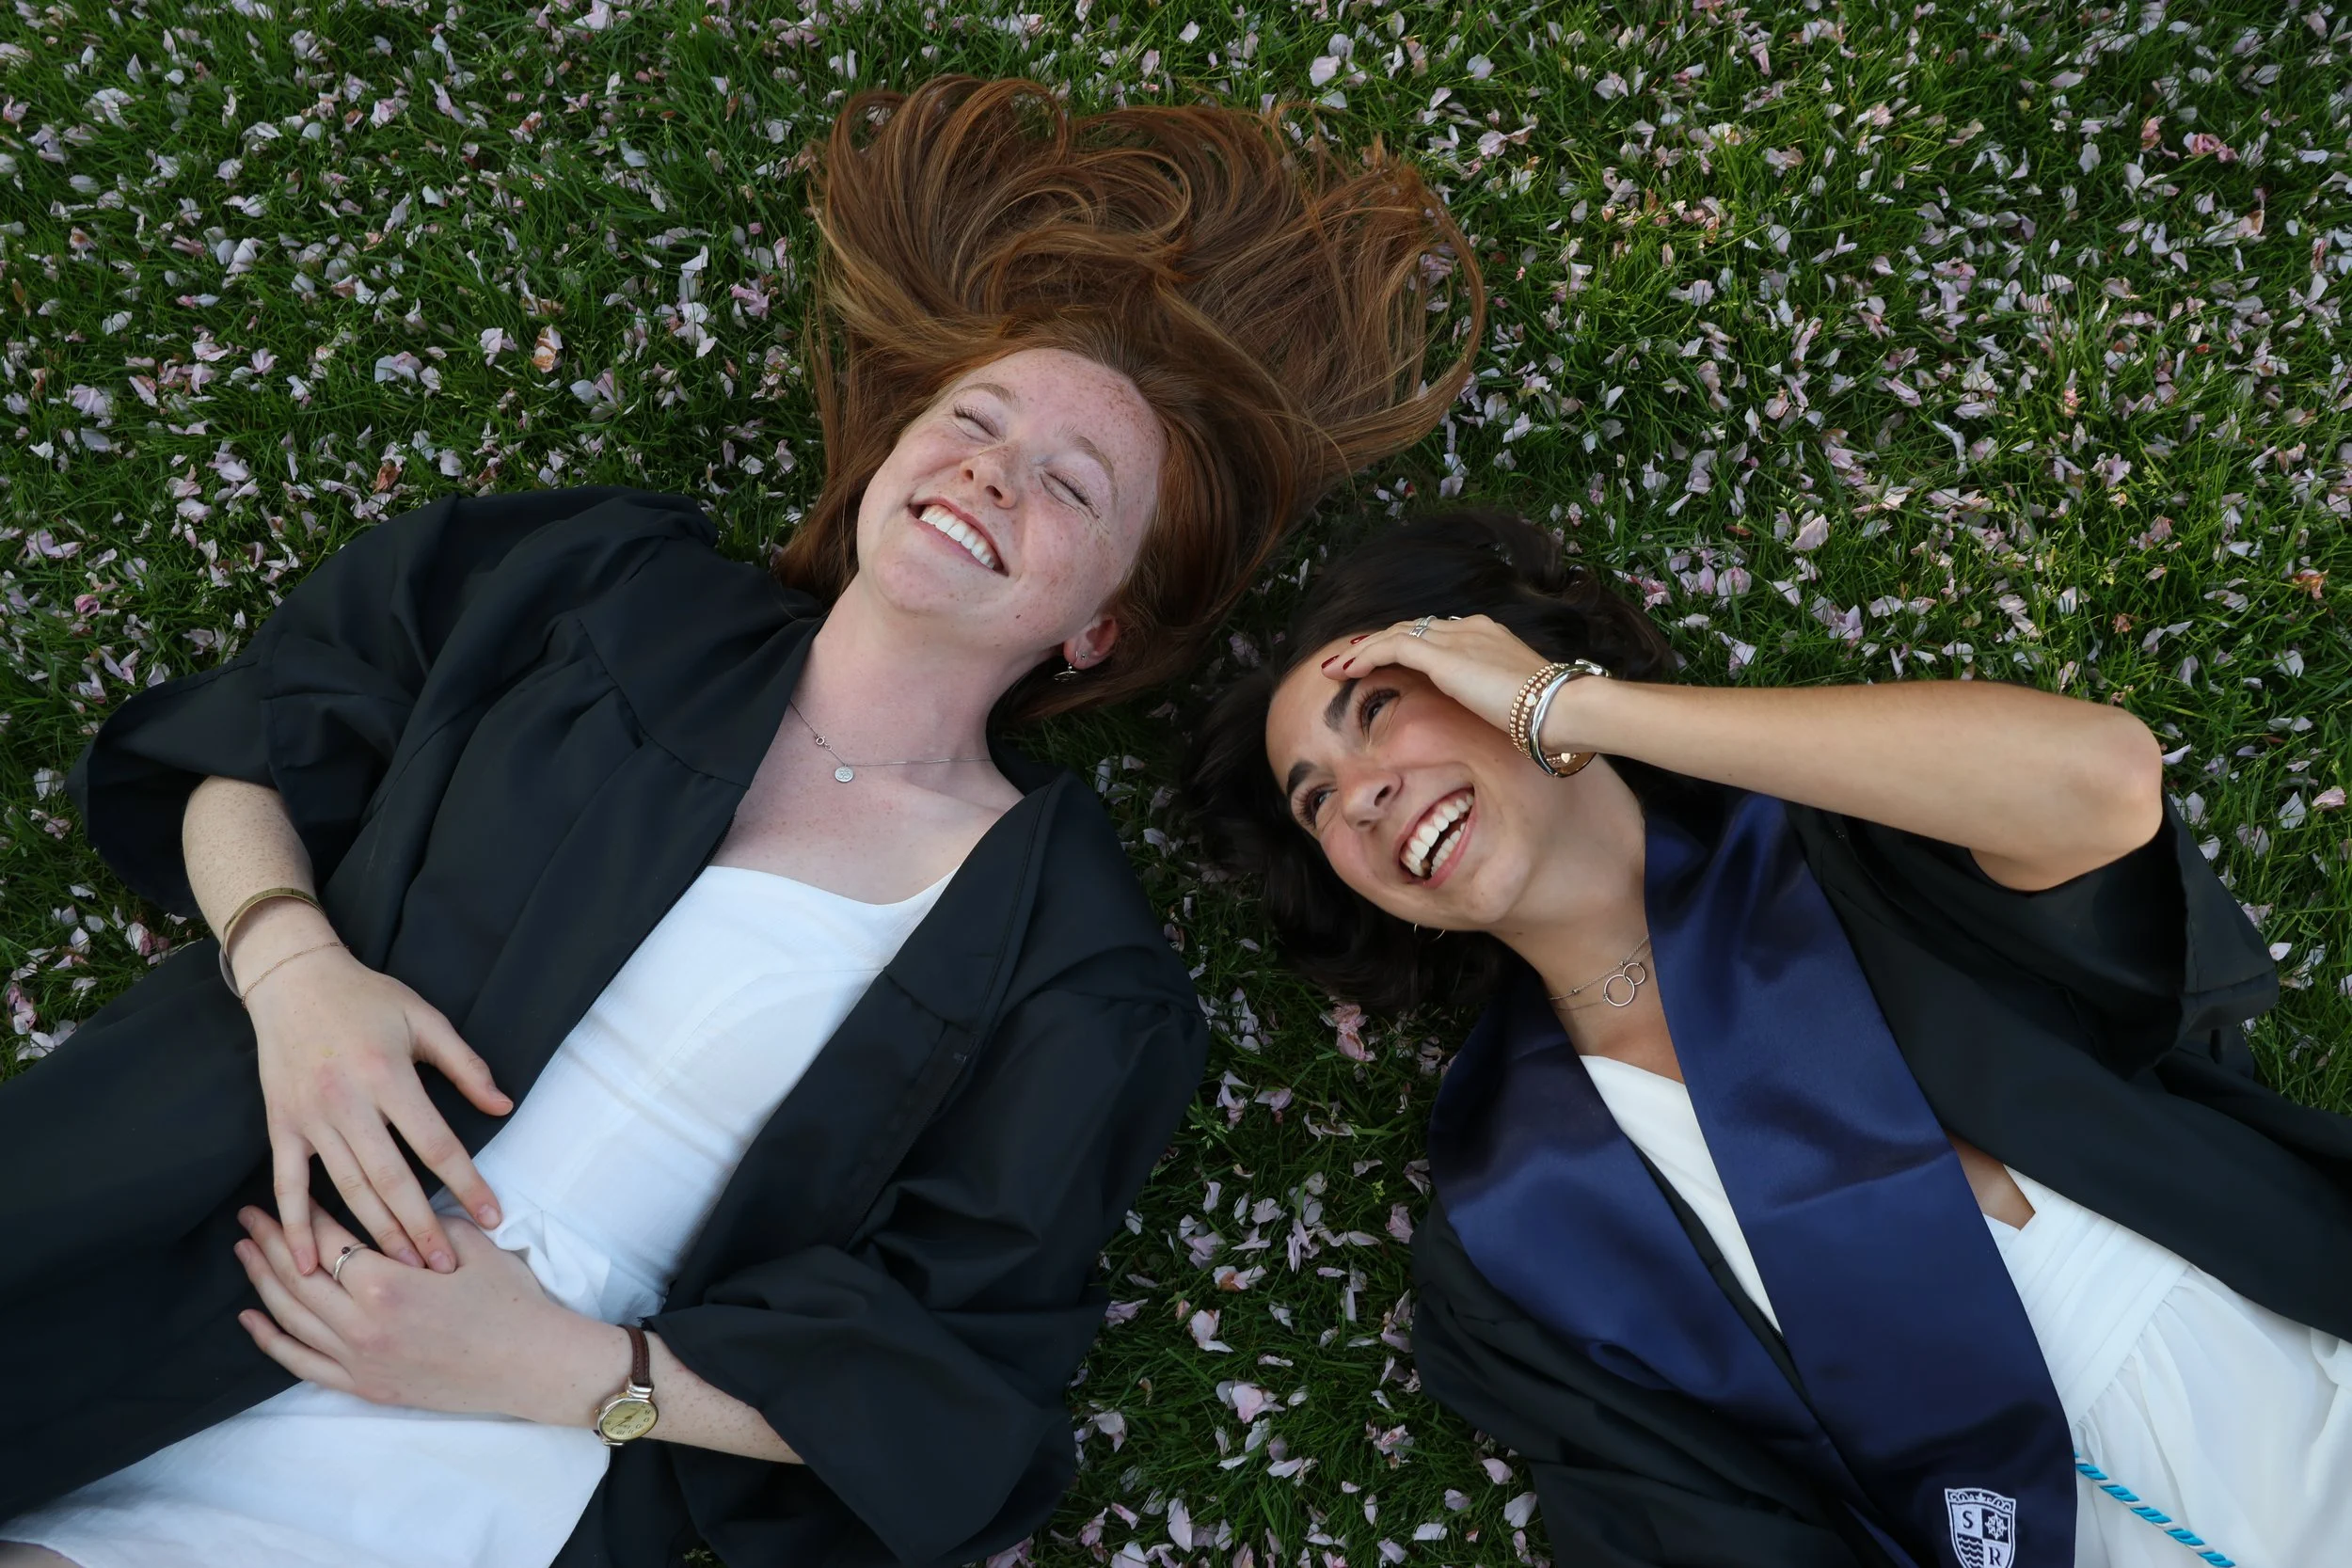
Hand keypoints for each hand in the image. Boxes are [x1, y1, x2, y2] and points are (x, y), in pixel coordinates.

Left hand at [234, 1206, 620, 1425]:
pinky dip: (272, 1340)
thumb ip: (422, 1223)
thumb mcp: (470, 1245)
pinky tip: (252, 1319)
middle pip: (298, 1277)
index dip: (301, 1215)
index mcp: (386, 1283)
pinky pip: (303, 1364)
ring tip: (245, 1254)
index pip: (327, 1241)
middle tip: (248, 1218)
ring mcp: (358, 1360)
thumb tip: (394, 1203)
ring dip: (263, 1283)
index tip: (280, 1194)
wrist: (531, 1363)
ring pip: (292, 1318)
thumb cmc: (509, 1300)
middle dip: (269, 1242)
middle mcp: (361, 1325)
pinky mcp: (365, 1386)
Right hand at [241, 921, 511, 1275]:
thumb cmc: (367, 998)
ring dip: (375, 1233)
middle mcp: (347, 1102)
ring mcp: (310, 1117)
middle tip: (446, 1267)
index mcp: (388, 1076)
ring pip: (346, 1188)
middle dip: (421, 1226)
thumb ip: (466, 1065)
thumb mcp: (424, 1019)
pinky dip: (294, 1226)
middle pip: (390, 1179)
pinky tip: (306, 1265)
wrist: (292, 979)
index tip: (493, 1215)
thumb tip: (504, 1107)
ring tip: (404, 1269)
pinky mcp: (281, 1126)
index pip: (435, 1143)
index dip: (467, 1182)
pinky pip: (288, 1184)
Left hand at [1324, 614, 1560, 735]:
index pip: (1436, 633)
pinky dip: (1367, 657)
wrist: (1561, 708)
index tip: (1386, 662)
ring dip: (1364, 651)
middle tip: (1351, 663)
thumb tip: (1489, 715)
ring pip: (1397, 634)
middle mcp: (1470, 629)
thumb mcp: (1514, 702)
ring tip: (1337, 668)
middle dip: (1379, 644)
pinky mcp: (1444, 656)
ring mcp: (1458, 639)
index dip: (1405, 646)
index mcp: (1489, 636)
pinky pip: (1393, 647)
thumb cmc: (1549, 714)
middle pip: (1412, 628)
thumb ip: (1493, 699)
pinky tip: (1348, 671)